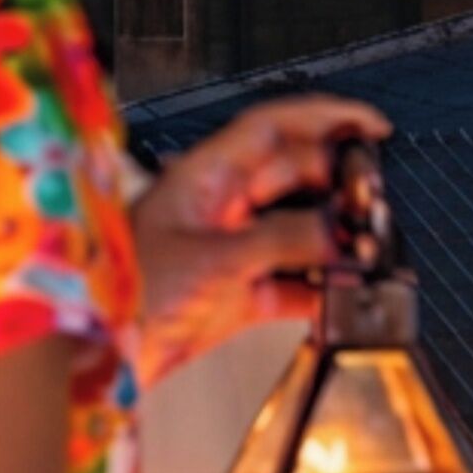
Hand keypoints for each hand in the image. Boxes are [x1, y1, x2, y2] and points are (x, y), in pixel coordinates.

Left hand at [128, 94, 393, 379]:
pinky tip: (340, 297)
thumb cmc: (127, 292)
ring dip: (332, 242)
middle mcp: (219, 207)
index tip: (369, 127)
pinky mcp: (233, 297)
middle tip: (375, 203)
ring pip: (296, 232)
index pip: (273, 127)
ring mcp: (228, 251)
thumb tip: (337, 231)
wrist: (97, 354)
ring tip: (366, 250)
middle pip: (293, 178)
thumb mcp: (214, 258)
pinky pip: (289, 284)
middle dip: (337, 186)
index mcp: (204, 176)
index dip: (324, 118)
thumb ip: (282, 239)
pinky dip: (318, 290)